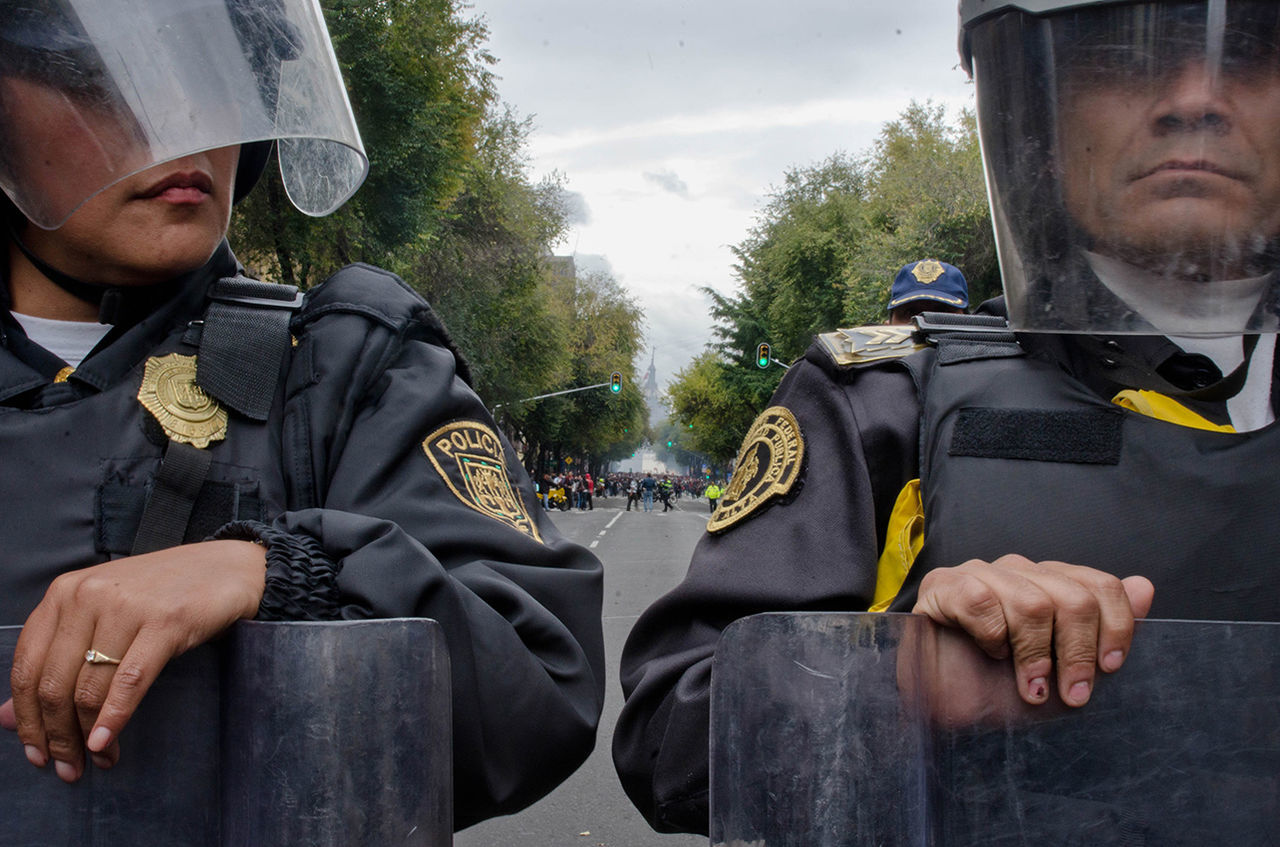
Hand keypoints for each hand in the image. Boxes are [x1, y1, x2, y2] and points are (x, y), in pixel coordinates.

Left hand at [3, 540, 265, 781]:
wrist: (227, 568)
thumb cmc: (163, 595)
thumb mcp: (102, 618)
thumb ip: (56, 662)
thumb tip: (6, 719)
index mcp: (64, 593)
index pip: (26, 668)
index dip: (28, 719)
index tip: (36, 753)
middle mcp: (87, 595)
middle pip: (54, 683)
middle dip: (57, 735)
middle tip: (68, 768)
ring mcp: (126, 606)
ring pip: (89, 687)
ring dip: (88, 735)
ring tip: (98, 759)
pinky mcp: (165, 621)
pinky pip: (129, 681)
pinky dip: (115, 717)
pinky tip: (108, 741)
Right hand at [912, 555, 1153, 708]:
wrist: (943, 705)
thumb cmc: (1000, 687)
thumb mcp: (1062, 669)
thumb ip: (1101, 631)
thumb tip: (1144, 587)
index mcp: (1051, 584)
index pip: (1100, 586)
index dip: (1115, 627)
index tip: (1110, 669)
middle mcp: (1019, 572)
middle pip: (1072, 597)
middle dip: (1077, 652)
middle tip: (1070, 694)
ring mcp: (981, 574)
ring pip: (1031, 603)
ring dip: (1034, 655)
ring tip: (1030, 687)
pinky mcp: (944, 585)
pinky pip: (982, 602)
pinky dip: (991, 637)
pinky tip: (988, 654)